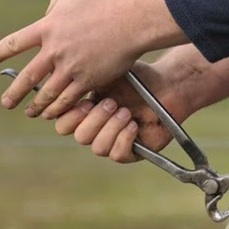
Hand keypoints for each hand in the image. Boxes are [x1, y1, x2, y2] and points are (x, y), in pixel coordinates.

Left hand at [0, 0, 185, 118]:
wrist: (132, 21)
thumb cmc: (108, 1)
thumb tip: (49, 12)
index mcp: (48, 27)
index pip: (14, 44)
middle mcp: (55, 49)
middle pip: (27, 77)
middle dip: (14, 93)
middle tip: (6, 103)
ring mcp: (71, 67)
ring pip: (47, 93)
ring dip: (37, 106)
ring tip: (31, 113)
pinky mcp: (89, 79)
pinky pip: (70, 99)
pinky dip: (60, 108)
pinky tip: (55, 113)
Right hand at [54, 61, 188, 162]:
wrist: (166, 85)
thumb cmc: (137, 79)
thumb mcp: (105, 74)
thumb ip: (82, 81)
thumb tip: (61, 87)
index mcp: (85, 112)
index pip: (63, 123)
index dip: (70, 116)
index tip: (86, 101)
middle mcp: (97, 130)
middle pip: (80, 137)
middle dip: (95, 120)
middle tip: (112, 103)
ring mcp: (113, 142)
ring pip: (98, 147)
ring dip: (112, 127)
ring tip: (126, 112)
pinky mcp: (132, 152)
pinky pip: (117, 154)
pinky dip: (124, 138)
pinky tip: (134, 124)